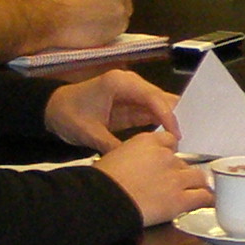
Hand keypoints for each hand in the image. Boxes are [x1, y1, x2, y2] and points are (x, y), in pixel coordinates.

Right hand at [35, 0, 134, 48]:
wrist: (51, 15)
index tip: (109, 6)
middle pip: (127, 2)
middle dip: (117, 10)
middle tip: (101, 18)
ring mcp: (121, 8)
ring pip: (123, 18)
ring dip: (112, 22)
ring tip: (93, 26)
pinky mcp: (119, 25)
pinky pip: (118, 31)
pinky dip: (109, 33)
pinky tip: (93, 32)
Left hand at [45, 67, 174, 151]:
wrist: (51, 111)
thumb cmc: (68, 114)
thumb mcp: (89, 133)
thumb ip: (112, 145)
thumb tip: (135, 161)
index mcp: (119, 83)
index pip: (151, 97)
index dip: (167, 116)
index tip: (176, 135)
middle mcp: (128, 84)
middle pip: (159, 98)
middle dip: (175, 116)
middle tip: (192, 134)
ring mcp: (130, 94)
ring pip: (157, 106)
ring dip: (169, 121)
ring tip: (184, 139)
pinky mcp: (128, 105)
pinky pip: (149, 113)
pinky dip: (159, 124)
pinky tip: (169, 138)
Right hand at [96, 129, 210, 225]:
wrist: (104, 200)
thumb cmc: (102, 181)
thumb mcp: (115, 155)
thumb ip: (134, 154)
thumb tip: (137, 163)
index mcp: (148, 141)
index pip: (170, 141)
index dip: (170, 153)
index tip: (169, 161)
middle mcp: (166, 156)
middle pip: (184, 162)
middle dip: (181, 173)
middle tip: (176, 183)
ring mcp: (175, 178)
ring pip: (199, 177)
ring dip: (197, 185)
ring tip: (196, 192)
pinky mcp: (180, 199)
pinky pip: (203, 197)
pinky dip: (206, 200)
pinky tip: (206, 202)